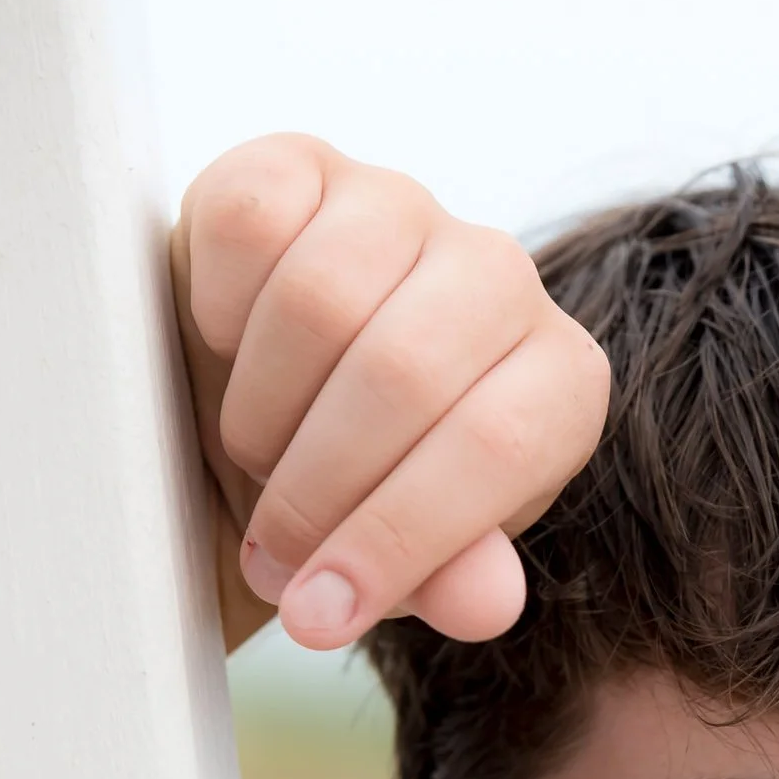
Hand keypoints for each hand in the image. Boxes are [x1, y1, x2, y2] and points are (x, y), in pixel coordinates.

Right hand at [171, 135, 609, 653]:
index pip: (495, 446)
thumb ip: (453, 580)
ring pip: (319, 300)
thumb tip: (484, 603)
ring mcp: (403, 207)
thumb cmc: (361, 490)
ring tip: (256, 456)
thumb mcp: (412, 557)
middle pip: (401, 374)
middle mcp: (501, 276)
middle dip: (314, 487)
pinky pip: (249, 226)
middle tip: (274, 547)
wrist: (264, 406)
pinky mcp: (303, 165)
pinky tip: (228, 352)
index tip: (319, 613)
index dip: (396, 538)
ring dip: (262, 412)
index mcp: (559, 380)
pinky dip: (219, 311)